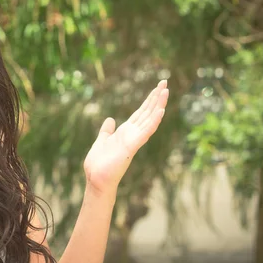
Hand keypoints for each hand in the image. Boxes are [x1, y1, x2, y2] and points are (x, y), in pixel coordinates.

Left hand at [83, 80, 168, 200]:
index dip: (149, 100)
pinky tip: (160, 110)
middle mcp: (132, 134)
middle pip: (147, 112)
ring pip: (150, 119)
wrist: (96, 180)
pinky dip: (154, 121)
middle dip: (156, 97)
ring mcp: (134, 140)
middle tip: (165, 82)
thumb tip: (110, 120)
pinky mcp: (132, 146)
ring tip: (165, 91)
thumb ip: (107, 131)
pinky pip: (146, 131)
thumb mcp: (102, 141)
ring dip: (158, 105)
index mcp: (126, 132)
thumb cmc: (99, 164)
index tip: (157, 87)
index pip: (140, 112)